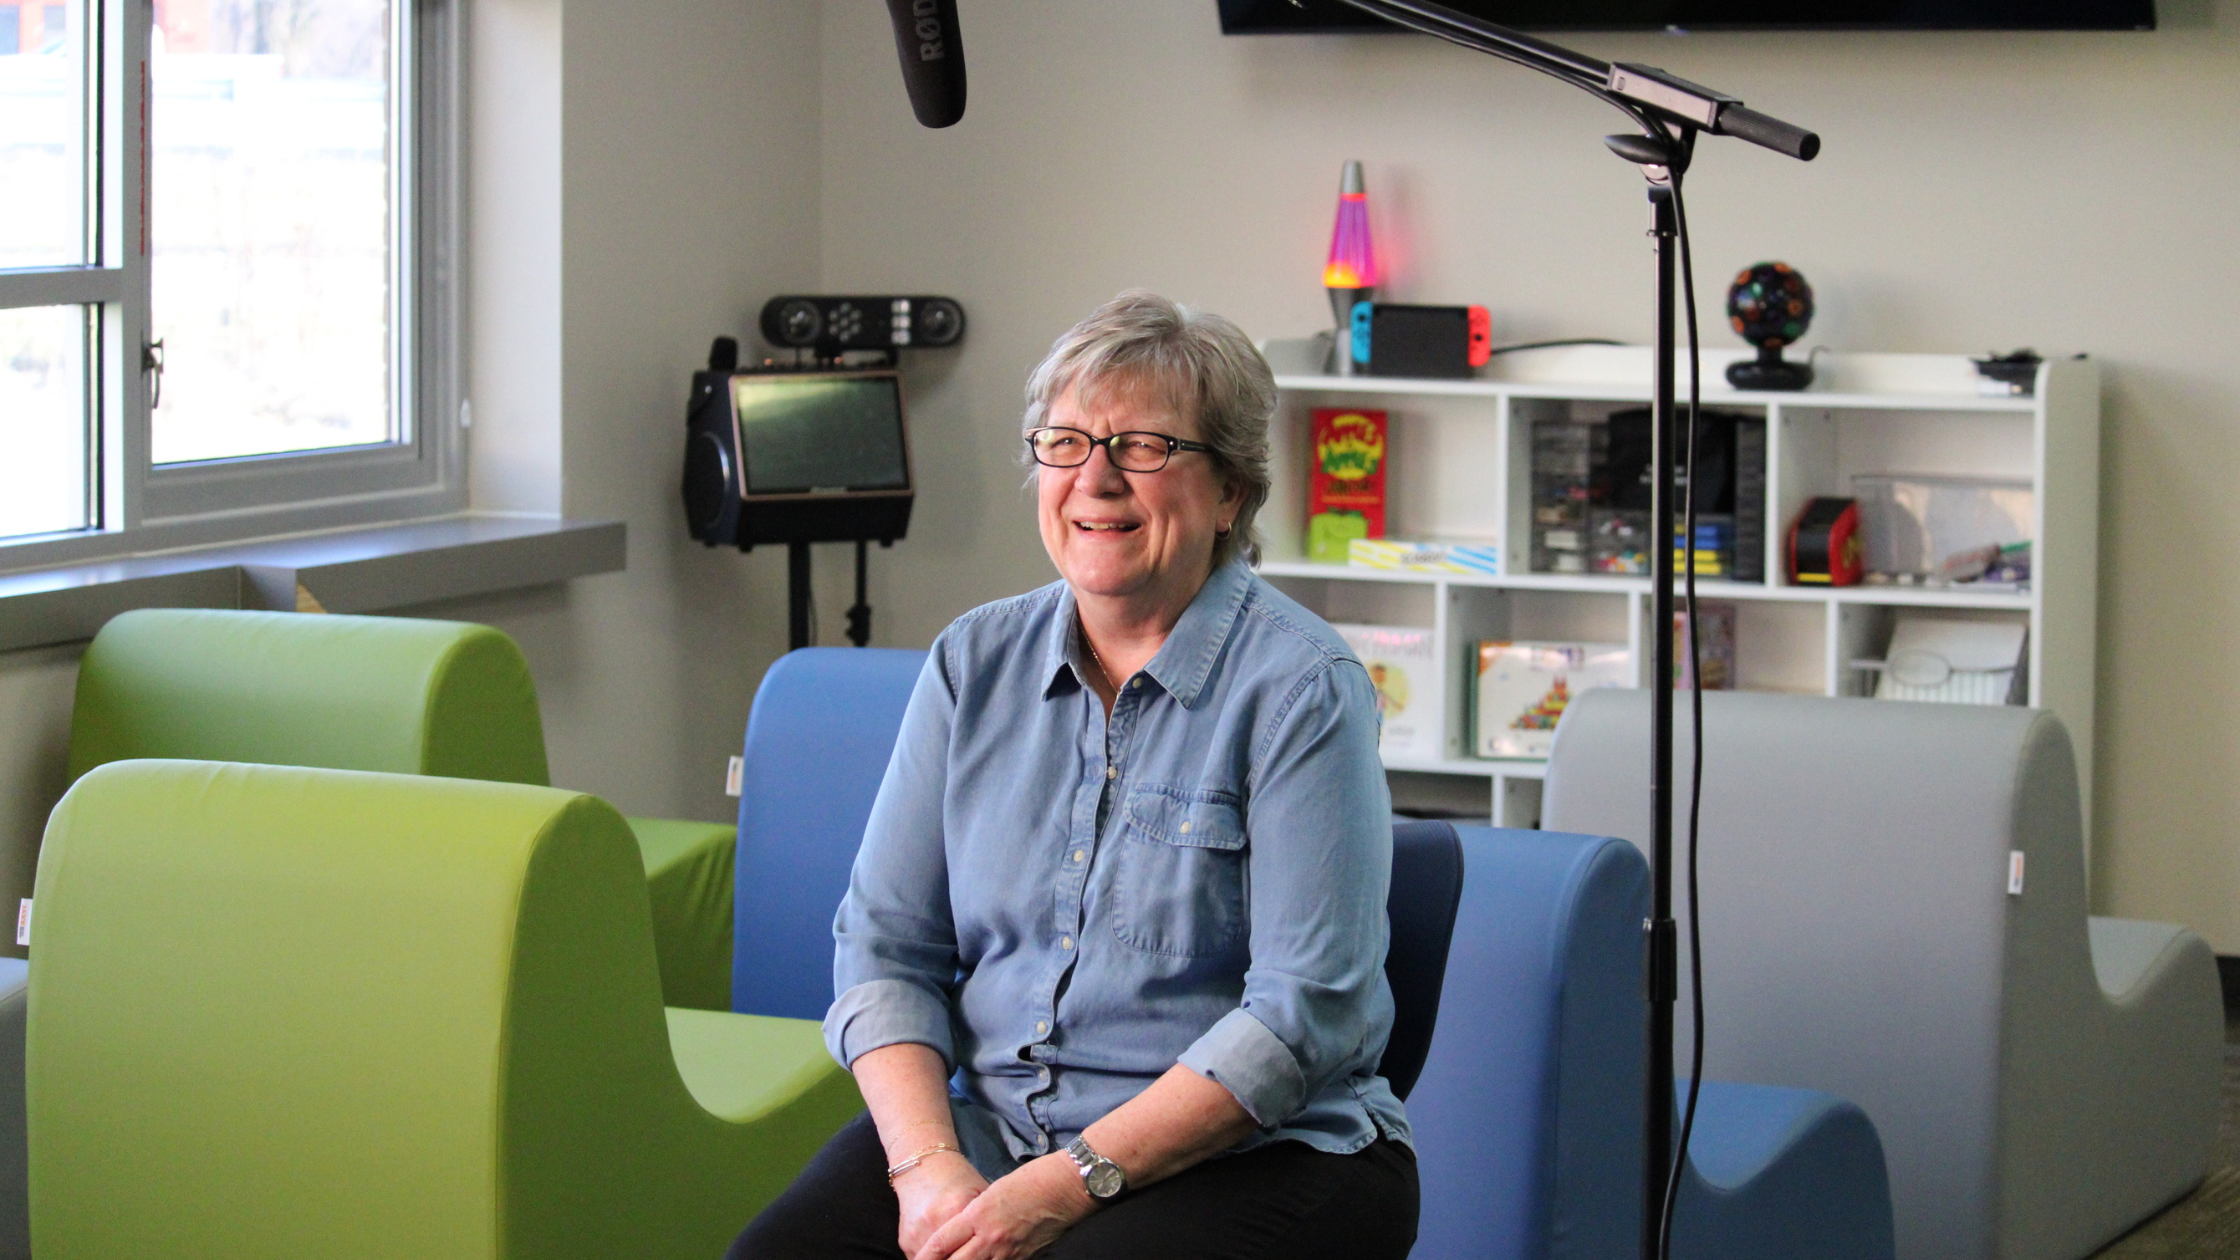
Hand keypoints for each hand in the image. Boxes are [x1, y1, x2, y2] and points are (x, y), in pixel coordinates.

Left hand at [911, 1152, 1093, 1259]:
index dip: (925, 1257)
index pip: (941, 1243)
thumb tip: (962, 1232)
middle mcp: (990, 1238)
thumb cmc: (1032, 1179)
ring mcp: (1008, 1252)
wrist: (1067, 1185)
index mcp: (978, 1215)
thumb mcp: (993, 1191)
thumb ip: (975, 1214)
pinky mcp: (1024, 1259)